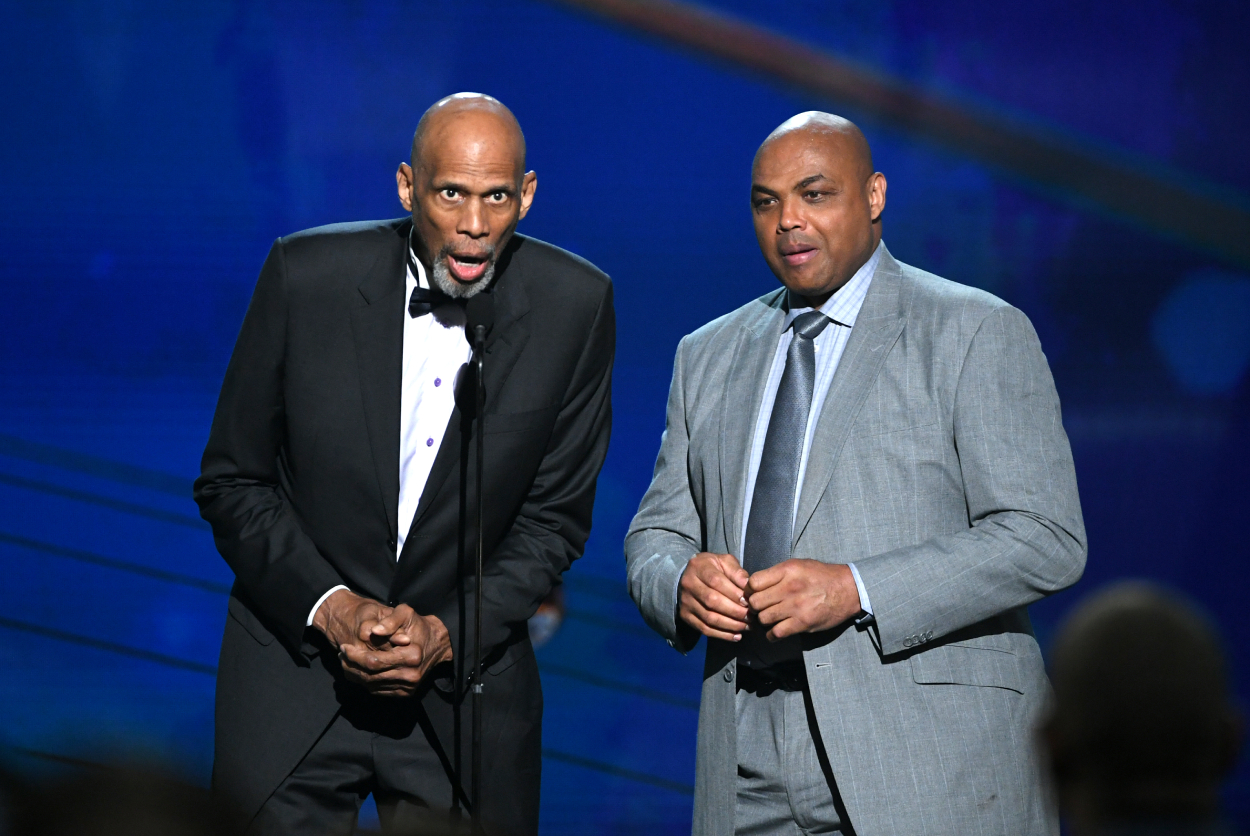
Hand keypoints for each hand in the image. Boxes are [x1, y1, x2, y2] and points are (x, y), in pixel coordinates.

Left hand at [312, 590, 450, 696]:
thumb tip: (372, 631)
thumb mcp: (406, 613)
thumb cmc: (418, 625)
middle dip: (351, 665)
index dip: (355, 656)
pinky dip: (364, 681)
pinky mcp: (405, 692)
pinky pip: (377, 690)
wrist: (437, 643)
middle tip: (341, 653)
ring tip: (346, 661)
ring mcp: (408, 687)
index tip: (344, 647)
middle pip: (370, 675)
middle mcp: (410, 675)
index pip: (374, 662)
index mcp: (411, 656)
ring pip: (371, 685)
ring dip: (354, 674)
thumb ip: (389, 621)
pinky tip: (358, 670)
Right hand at [678, 552, 749, 641]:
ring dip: (731, 625)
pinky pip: (704, 629)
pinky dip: (722, 635)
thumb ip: (737, 572)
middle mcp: (689, 584)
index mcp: (699, 567)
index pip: (716, 582)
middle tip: (751, 617)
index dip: (734, 594)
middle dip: (735, 611)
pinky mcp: (685, 616)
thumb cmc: (713, 569)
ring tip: (747, 627)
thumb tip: (749, 587)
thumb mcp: (725, 562)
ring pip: (709, 618)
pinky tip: (737, 635)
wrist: (690, 576)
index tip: (749, 602)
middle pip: (712, 601)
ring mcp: (685, 602)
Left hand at [745, 559, 860, 640]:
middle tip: (760, 608)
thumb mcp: (798, 565)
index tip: (754, 593)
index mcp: (787, 570)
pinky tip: (775, 631)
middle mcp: (789, 588)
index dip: (750, 590)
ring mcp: (796, 607)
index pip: (753, 582)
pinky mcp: (803, 623)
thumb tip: (754, 584)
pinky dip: (772, 635)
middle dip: (755, 607)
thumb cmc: (821, 576)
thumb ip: (777, 574)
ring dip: (764, 621)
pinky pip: (777, 633)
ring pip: (764, 618)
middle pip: (755, 602)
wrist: (848, 589)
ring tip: (770, 619)